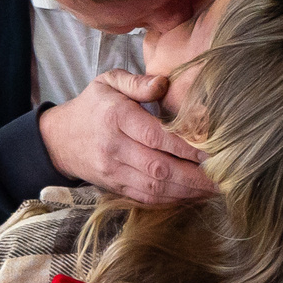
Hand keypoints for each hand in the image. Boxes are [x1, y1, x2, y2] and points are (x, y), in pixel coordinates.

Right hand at [38, 70, 212, 203]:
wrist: (59, 139)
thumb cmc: (92, 106)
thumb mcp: (108, 82)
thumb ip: (137, 81)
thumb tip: (163, 83)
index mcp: (115, 118)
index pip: (155, 136)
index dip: (186, 146)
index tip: (212, 150)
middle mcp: (114, 148)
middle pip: (159, 168)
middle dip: (194, 176)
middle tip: (223, 176)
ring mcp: (113, 172)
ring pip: (155, 188)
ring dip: (188, 192)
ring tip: (214, 189)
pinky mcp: (115, 188)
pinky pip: (146, 199)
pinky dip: (172, 201)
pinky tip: (192, 196)